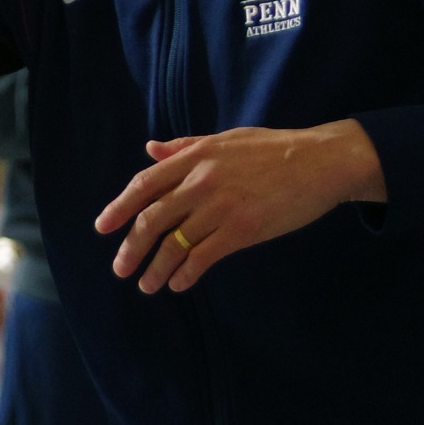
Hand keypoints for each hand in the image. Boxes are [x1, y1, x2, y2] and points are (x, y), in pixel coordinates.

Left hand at [94, 121, 384, 292]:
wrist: (320, 163)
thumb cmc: (274, 149)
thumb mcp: (225, 139)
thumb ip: (185, 147)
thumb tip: (150, 149)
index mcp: (195, 156)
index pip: (144, 184)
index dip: (119, 208)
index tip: (103, 228)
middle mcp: (201, 181)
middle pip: (152, 219)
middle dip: (131, 248)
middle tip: (121, 268)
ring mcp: (221, 207)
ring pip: (175, 244)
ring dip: (156, 269)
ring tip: (147, 285)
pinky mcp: (243, 230)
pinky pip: (204, 257)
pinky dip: (186, 274)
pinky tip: (178, 284)